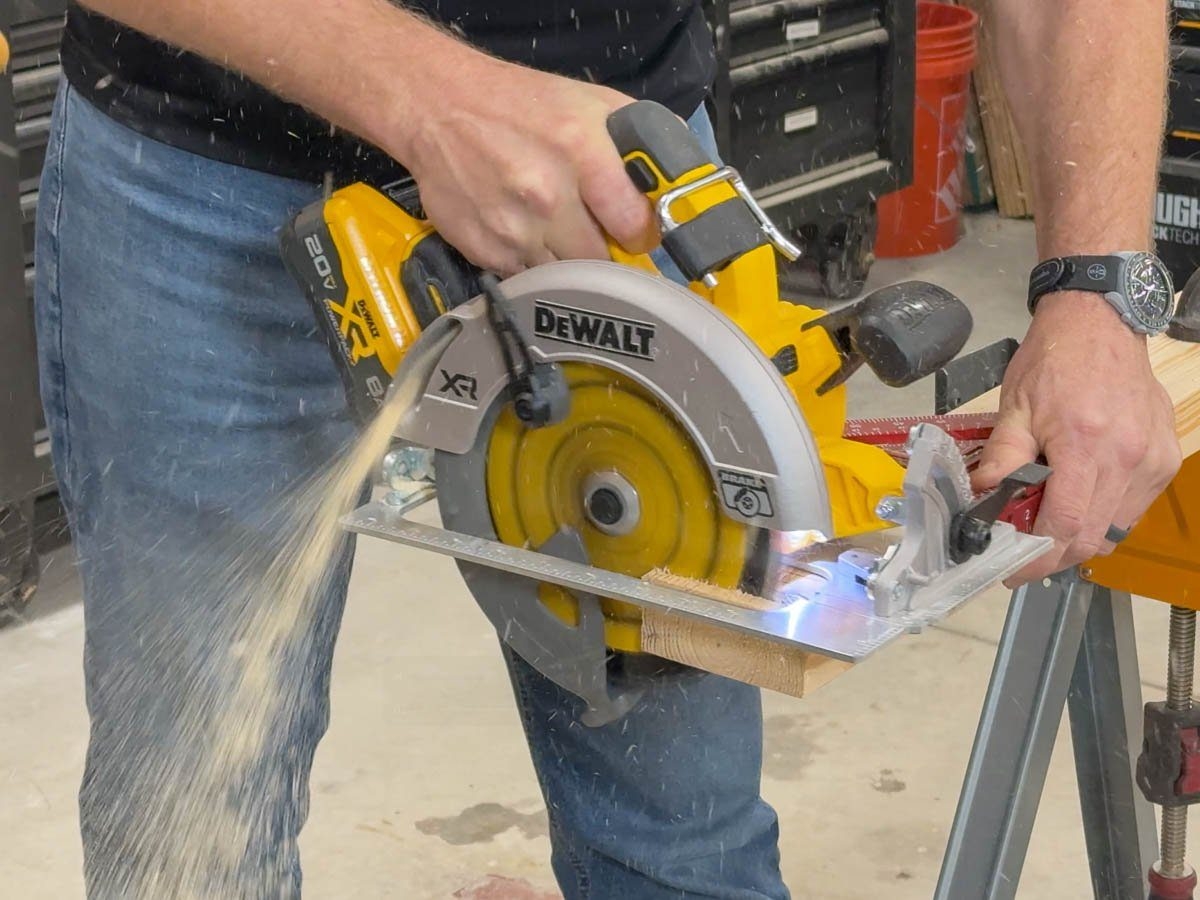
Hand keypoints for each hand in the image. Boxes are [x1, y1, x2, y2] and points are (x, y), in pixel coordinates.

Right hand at [388, 49, 656, 274]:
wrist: (438, 106)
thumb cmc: (518, 103)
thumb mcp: (589, 101)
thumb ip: (635, 137)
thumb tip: (672, 174)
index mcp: (581, 152)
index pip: (634, 226)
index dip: (640, 235)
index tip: (635, 236)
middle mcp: (547, 195)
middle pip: (599, 261)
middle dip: (602, 253)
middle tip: (596, 237)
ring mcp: (512, 228)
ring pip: (562, 276)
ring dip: (565, 262)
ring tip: (557, 233)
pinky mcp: (483, 249)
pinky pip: (524, 275)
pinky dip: (529, 261)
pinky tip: (522, 232)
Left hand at [973, 292, 1180, 584]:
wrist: (1100, 323)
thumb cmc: (1053, 361)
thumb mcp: (1015, 408)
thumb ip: (1001, 460)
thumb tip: (981, 502)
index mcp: (1085, 445)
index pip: (1065, 524)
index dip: (1036, 557)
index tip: (1012, 569)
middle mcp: (1128, 457)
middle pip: (1092, 537)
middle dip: (1055, 557)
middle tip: (1024, 558)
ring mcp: (1153, 460)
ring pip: (1116, 529)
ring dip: (1080, 539)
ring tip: (1047, 529)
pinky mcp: (1165, 458)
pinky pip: (1133, 507)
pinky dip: (1104, 516)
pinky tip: (1079, 502)